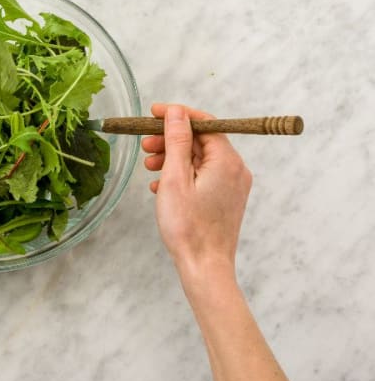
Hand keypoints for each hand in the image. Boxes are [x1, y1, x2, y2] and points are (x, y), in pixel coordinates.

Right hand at [141, 103, 251, 281]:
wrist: (204, 267)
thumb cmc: (188, 227)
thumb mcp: (175, 177)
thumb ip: (177, 141)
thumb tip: (176, 113)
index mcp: (227, 161)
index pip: (204, 123)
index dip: (177, 115)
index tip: (153, 113)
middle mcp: (235, 170)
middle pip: (201, 141)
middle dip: (171, 139)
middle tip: (145, 145)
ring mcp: (232, 186)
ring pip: (200, 159)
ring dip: (173, 158)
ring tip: (150, 166)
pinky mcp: (225, 199)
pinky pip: (202, 176)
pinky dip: (182, 174)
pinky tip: (161, 185)